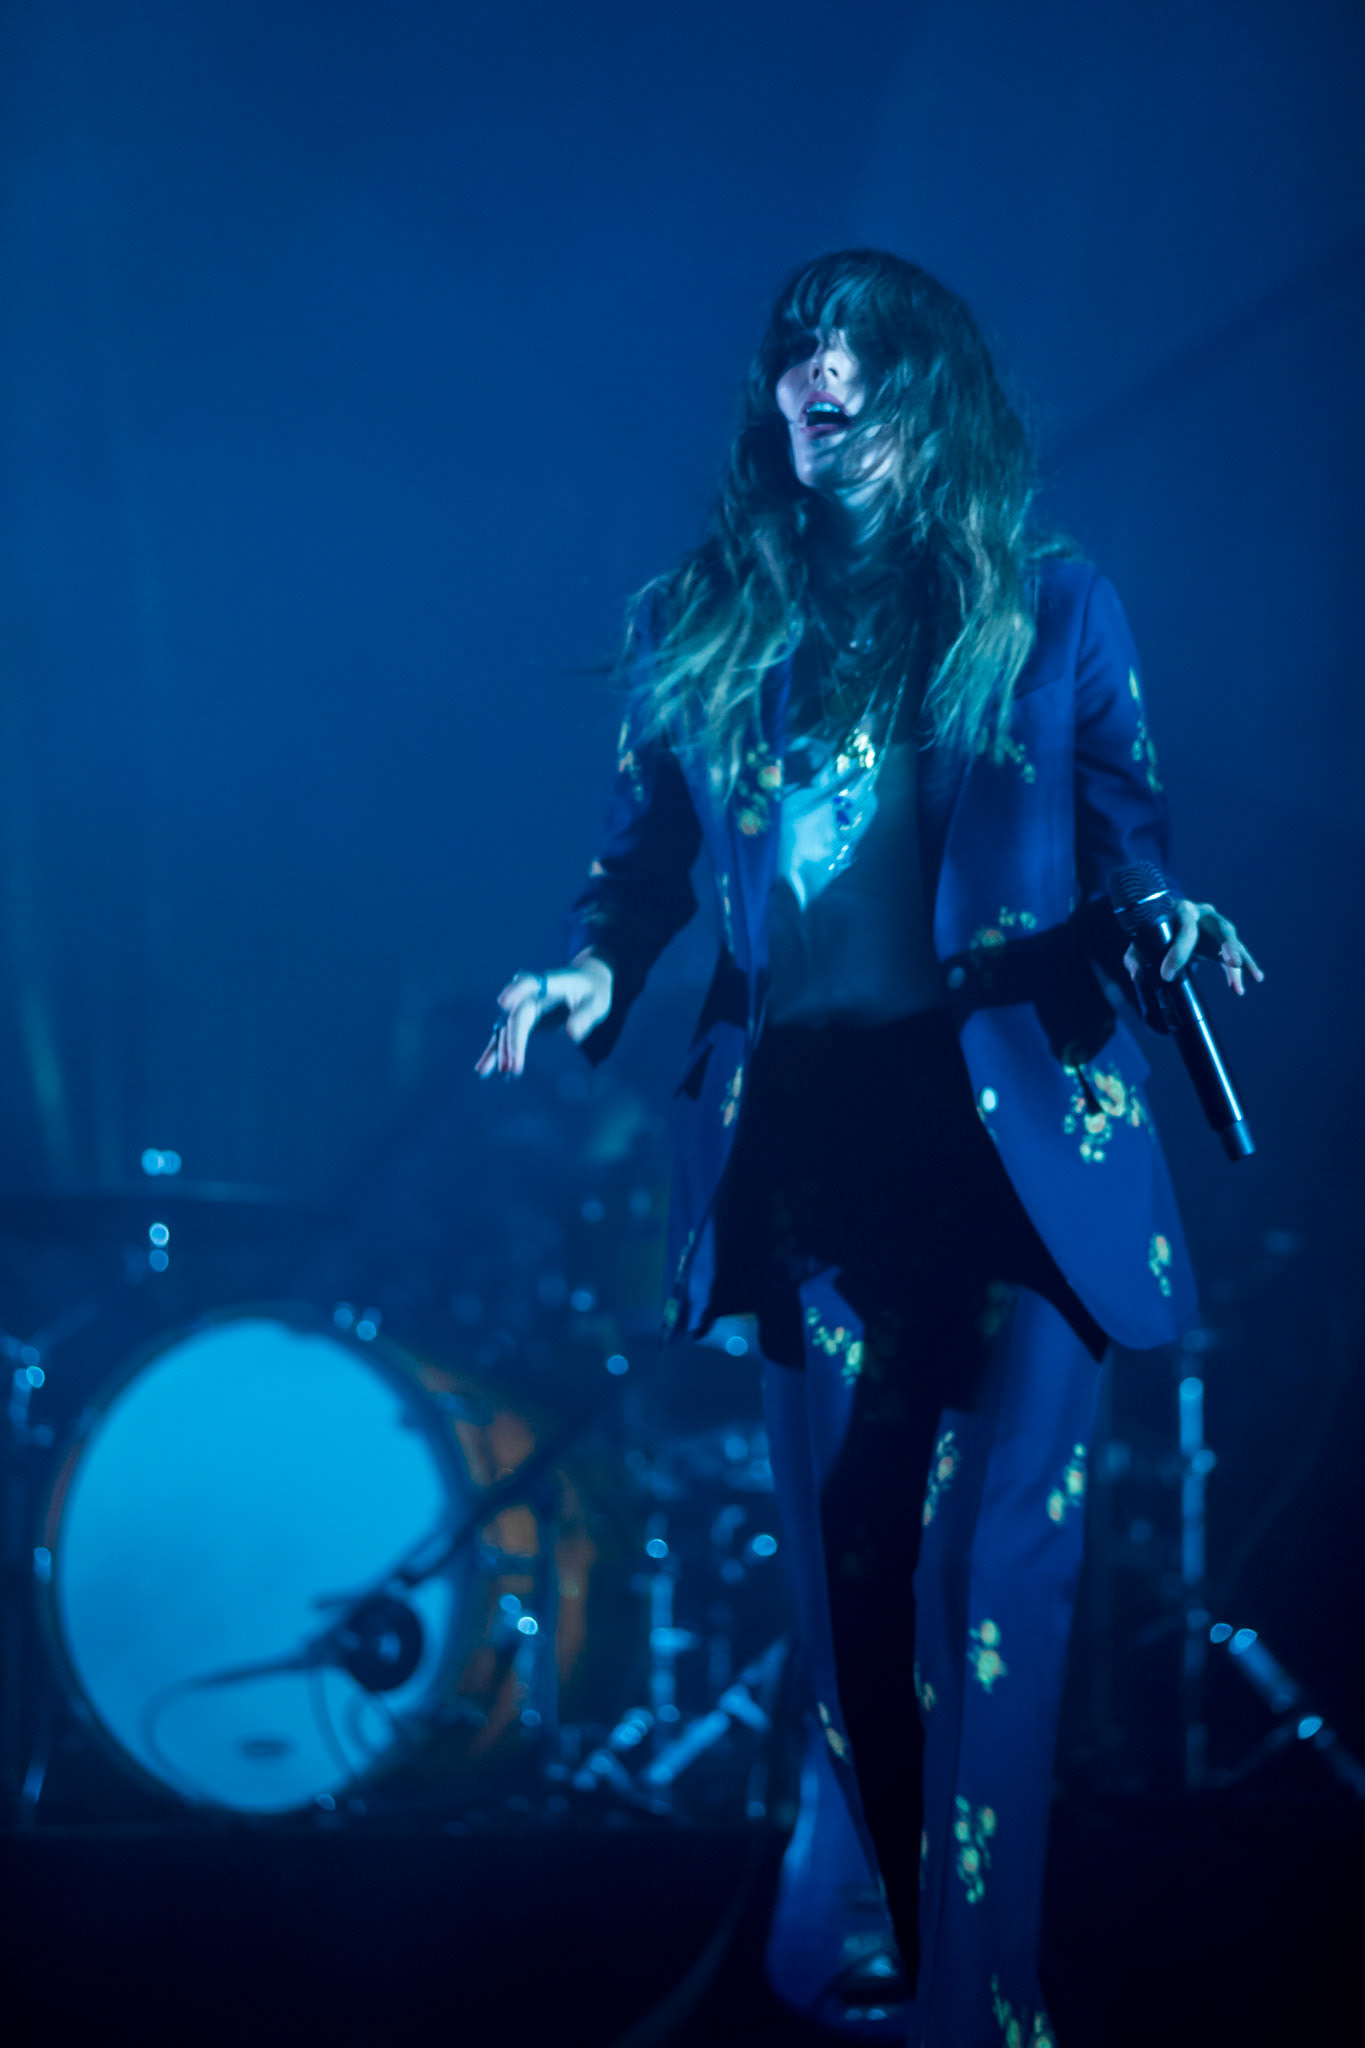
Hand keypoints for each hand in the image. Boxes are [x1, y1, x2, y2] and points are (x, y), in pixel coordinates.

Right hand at [474, 951, 613, 1077]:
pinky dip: (495, 1052)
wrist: (586, 984)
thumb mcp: (597, 1003)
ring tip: (490, 1072)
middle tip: (512, 1066)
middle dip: (512, 1041)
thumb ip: (585, 1017)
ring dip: (500, 1050)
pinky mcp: (522, 1020)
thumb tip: (572, 1034)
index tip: (503, 1003)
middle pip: (516, 1016)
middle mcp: (531, 994)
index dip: (516, 991)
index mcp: (549, 982)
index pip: (529, 983)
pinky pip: (505, 1036)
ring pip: (506, 1028)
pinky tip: (483, 1069)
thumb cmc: (593, 992)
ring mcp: (523, 1007)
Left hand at [1124, 900, 1264, 997]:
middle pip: (1221, 927)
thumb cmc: (1152, 931)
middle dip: (1227, 945)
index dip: (1178, 952)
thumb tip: (1137, 976)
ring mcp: (1216, 925)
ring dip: (1240, 960)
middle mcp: (1204, 914)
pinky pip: (1238, 953)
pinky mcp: (1223, 940)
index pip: (1185, 928)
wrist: (1166, 920)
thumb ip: (1135, 957)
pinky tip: (1255, 978)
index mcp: (1181, 909)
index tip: (1167, 975)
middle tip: (1231, 963)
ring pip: (1233, 941)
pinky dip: (1246, 966)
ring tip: (1240, 984)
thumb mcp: (1140, 942)